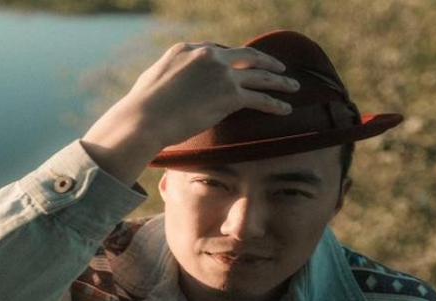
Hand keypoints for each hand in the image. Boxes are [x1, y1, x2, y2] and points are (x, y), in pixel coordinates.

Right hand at [81, 42, 299, 185]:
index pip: (217, 51)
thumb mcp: (151, 83)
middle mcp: (207, 55)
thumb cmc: (141, 109)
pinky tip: (285, 109)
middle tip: (279, 67)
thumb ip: (166, 80)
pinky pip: (259, 98)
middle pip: (244, 55)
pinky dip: (274, 103)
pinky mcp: (229, 95)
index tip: (242, 69)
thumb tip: (164, 92)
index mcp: (186, 48)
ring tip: (293, 86)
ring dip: (279, 80)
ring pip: (259, 74)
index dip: (232, 61)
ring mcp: (221, 74)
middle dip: (265, 61)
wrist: (145, 117)